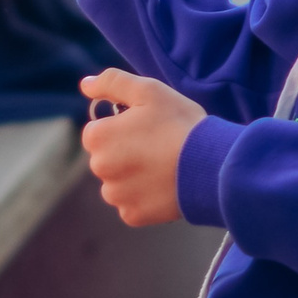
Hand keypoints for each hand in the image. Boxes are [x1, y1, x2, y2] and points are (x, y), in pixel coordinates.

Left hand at [79, 67, 206, 226]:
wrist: (211, 165)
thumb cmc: (179, 123)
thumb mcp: (148, 90)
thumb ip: (112, 82)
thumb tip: (86, 85)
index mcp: (98, 137)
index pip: (97, 130)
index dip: (121, 125)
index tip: (145, 126)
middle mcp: (99, 169)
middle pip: (106, 156)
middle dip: (125, 150)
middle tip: (157, 144)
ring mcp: (116, 195)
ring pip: (117, 182)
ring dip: (133, 175)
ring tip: (163, 165)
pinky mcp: (132, 215)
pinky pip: (131, 203)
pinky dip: (144, 196)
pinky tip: (164, 184)